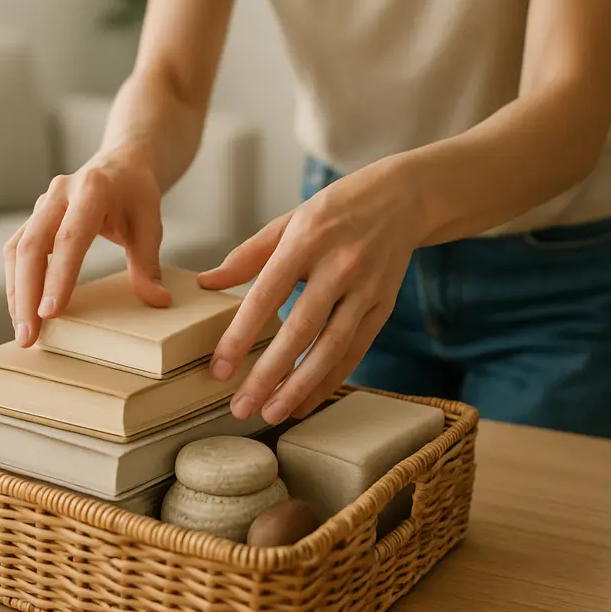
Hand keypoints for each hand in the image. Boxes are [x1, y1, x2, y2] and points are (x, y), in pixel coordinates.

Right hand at [4, 147, 170, 346]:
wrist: (120, 163)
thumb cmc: (137, 196)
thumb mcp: (150, 225)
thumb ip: (148, 264)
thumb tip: (158, 301)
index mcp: (92, 190)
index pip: (70, 238)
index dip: (59, 276)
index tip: (51, 313)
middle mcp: (59, 194)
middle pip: (32, 246)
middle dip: (26, 295)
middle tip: (28, 336)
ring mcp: (42, 204)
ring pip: (17, 251)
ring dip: (16, 294)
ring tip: (23, 333)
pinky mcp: (33, 217)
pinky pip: (16, 251)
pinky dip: (16, 282)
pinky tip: (21, 311)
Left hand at [198, 157, 425, 423]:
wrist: (403, 198)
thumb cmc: (336, 209)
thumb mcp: (290, 220)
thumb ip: (248, 255)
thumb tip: (207, 283)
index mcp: (307, 239)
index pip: (267, 295)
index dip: (241, 335)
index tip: (219, 369)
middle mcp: (339, 265)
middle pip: (301, 329)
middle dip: (269, 374)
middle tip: (241, 406)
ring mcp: (366, 288)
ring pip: (332, 347)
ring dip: (301, 386)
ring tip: (272, 413)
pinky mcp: (384, 306)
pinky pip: (355, 350)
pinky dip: (330, 379)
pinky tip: (306, 401)